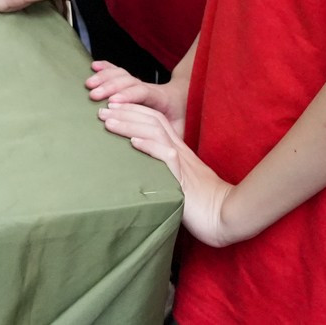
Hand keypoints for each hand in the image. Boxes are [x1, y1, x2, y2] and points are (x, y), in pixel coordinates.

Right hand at [85, 61, 187, 134]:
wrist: (183, 101)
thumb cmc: (180, 119)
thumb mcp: (182, 129)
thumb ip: (175, 138)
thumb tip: (166, 152)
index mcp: (160, 98)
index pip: (143, 92)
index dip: (128, 96)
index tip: (114, 102)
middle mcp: (148, 87)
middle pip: (128, 82)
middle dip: (110, 87)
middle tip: (94, 96)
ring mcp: (139, 83)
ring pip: (121, 75)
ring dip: (104, 78)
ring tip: (89, 84)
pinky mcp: (131, 83)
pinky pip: (118, 71)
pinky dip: (106, 68)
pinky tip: (94, 66)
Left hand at [99, 102, 239, 246]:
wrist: (224, 216)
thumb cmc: (201, 205)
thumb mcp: (178, 182)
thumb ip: (162, 172)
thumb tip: (138, 173)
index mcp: (178, 150)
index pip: (155, 120)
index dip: (134, 111)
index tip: (113, 108)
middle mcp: (179, 151)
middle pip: (152, 120)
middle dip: (126, 112)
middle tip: (101, 110)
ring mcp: (182, 162)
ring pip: (155, 132)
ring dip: (130, 125)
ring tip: (109, 121)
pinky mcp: (184, 178)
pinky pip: (166, 156)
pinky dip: (149, 147)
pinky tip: (133, 143)